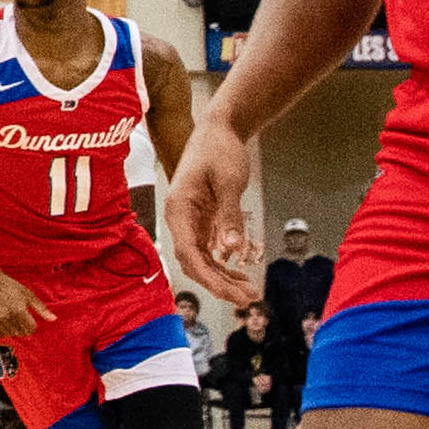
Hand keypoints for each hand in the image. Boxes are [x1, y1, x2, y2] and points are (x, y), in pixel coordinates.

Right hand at [0, 268, 49, 347]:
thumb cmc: (11, 287)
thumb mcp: (28, 294)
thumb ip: (41, 309)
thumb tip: (54, 319)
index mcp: (20, 310)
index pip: (31, 329)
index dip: (32, 325)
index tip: (28, 318)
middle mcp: (8, 317)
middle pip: (21, 333)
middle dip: (22, 328)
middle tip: (18, 317)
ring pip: (10, 334)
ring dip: (12, 329)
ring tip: (10, 318)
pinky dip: (2, 330)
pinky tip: (2, 321)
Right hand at [161, 117, 264, 308]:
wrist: (218, 130)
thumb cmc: (219, 150)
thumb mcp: (228, 181)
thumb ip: (229, 215)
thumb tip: (232, 249)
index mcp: (178, 209)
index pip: (188, 253)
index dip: (208, 277)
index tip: (230, 293)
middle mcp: (180, 219)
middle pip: (194, 262)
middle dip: (219, 283)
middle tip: (249, 298)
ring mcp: (190, 221)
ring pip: (202, 260)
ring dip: (223, 277)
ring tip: (250, 292)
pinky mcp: (202, 221)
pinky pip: (209, 250)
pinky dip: (224, 264)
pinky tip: (242, 274)